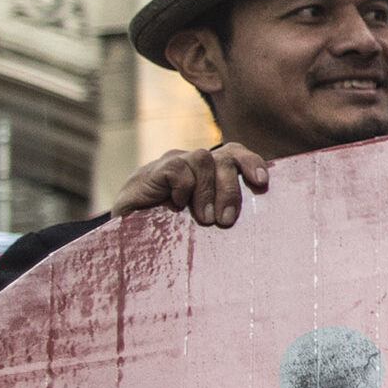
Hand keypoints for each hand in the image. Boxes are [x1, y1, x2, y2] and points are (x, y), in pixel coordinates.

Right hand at [109, 144, 269, 229]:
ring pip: (203, 159)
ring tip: (205, 219)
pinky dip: (183, 187)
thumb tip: (259, 225)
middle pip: (225, 158)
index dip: (251, 162)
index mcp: (209, 172)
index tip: (262, 182)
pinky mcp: (152, 172)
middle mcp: (193, 163)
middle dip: (230, 189)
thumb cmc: (171, 231)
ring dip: (207, 191)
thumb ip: (224, 212)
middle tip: (225, 220)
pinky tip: (177, 205)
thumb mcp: (203, 221)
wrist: (125, 234)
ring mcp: (172, 163)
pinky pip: (177, 168)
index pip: (235, 154)